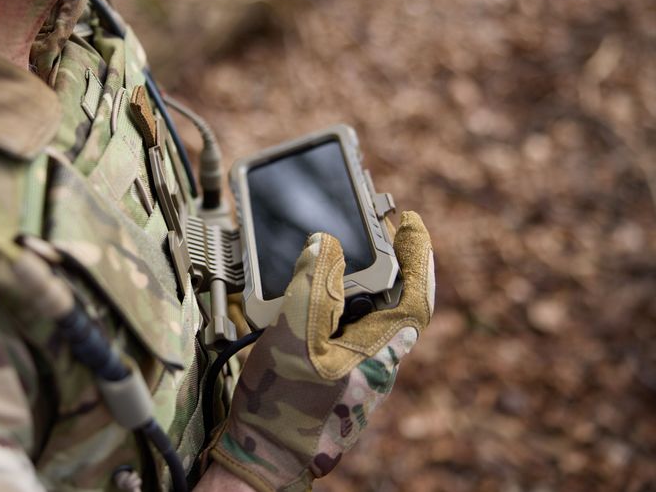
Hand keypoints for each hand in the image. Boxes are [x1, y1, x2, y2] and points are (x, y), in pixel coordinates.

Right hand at [209, 212, 434, 491]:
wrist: (261, 455)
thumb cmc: (281, 408)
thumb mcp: (294, 337)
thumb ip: (311, 287)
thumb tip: (325, 245)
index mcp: (378, 353)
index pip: (415, 298)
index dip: (417, 257)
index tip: (411, 223)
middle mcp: (375, 364)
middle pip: (394, 303)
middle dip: (389, 264)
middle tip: (378, 229)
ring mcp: (356, 372)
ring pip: (367, 316)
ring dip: (358, 282)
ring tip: (339, 253)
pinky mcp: (335, 377)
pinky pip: (344, 330)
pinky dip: (335, 303)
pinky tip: (310, 296)